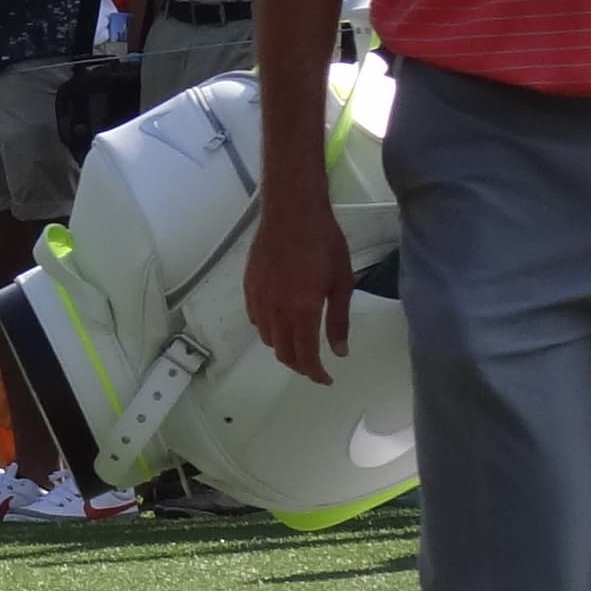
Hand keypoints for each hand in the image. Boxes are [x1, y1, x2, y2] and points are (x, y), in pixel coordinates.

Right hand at [244, 187, 353, 384]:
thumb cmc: (324, 242)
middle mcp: (276, 310)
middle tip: (315, 364)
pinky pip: (256, 320)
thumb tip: (339, 351)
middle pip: (283, 353)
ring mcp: (259, 299)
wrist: (292, 212)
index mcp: (302, 311)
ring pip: (267, 338)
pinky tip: (279, 322)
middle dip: (300, 365)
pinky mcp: (249, 287)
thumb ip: (338, 320)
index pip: (305, 356)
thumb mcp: (341, 282)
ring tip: (298, 343)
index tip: (326, 378)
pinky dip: (268, 330)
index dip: (316, 373)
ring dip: (283, 348)